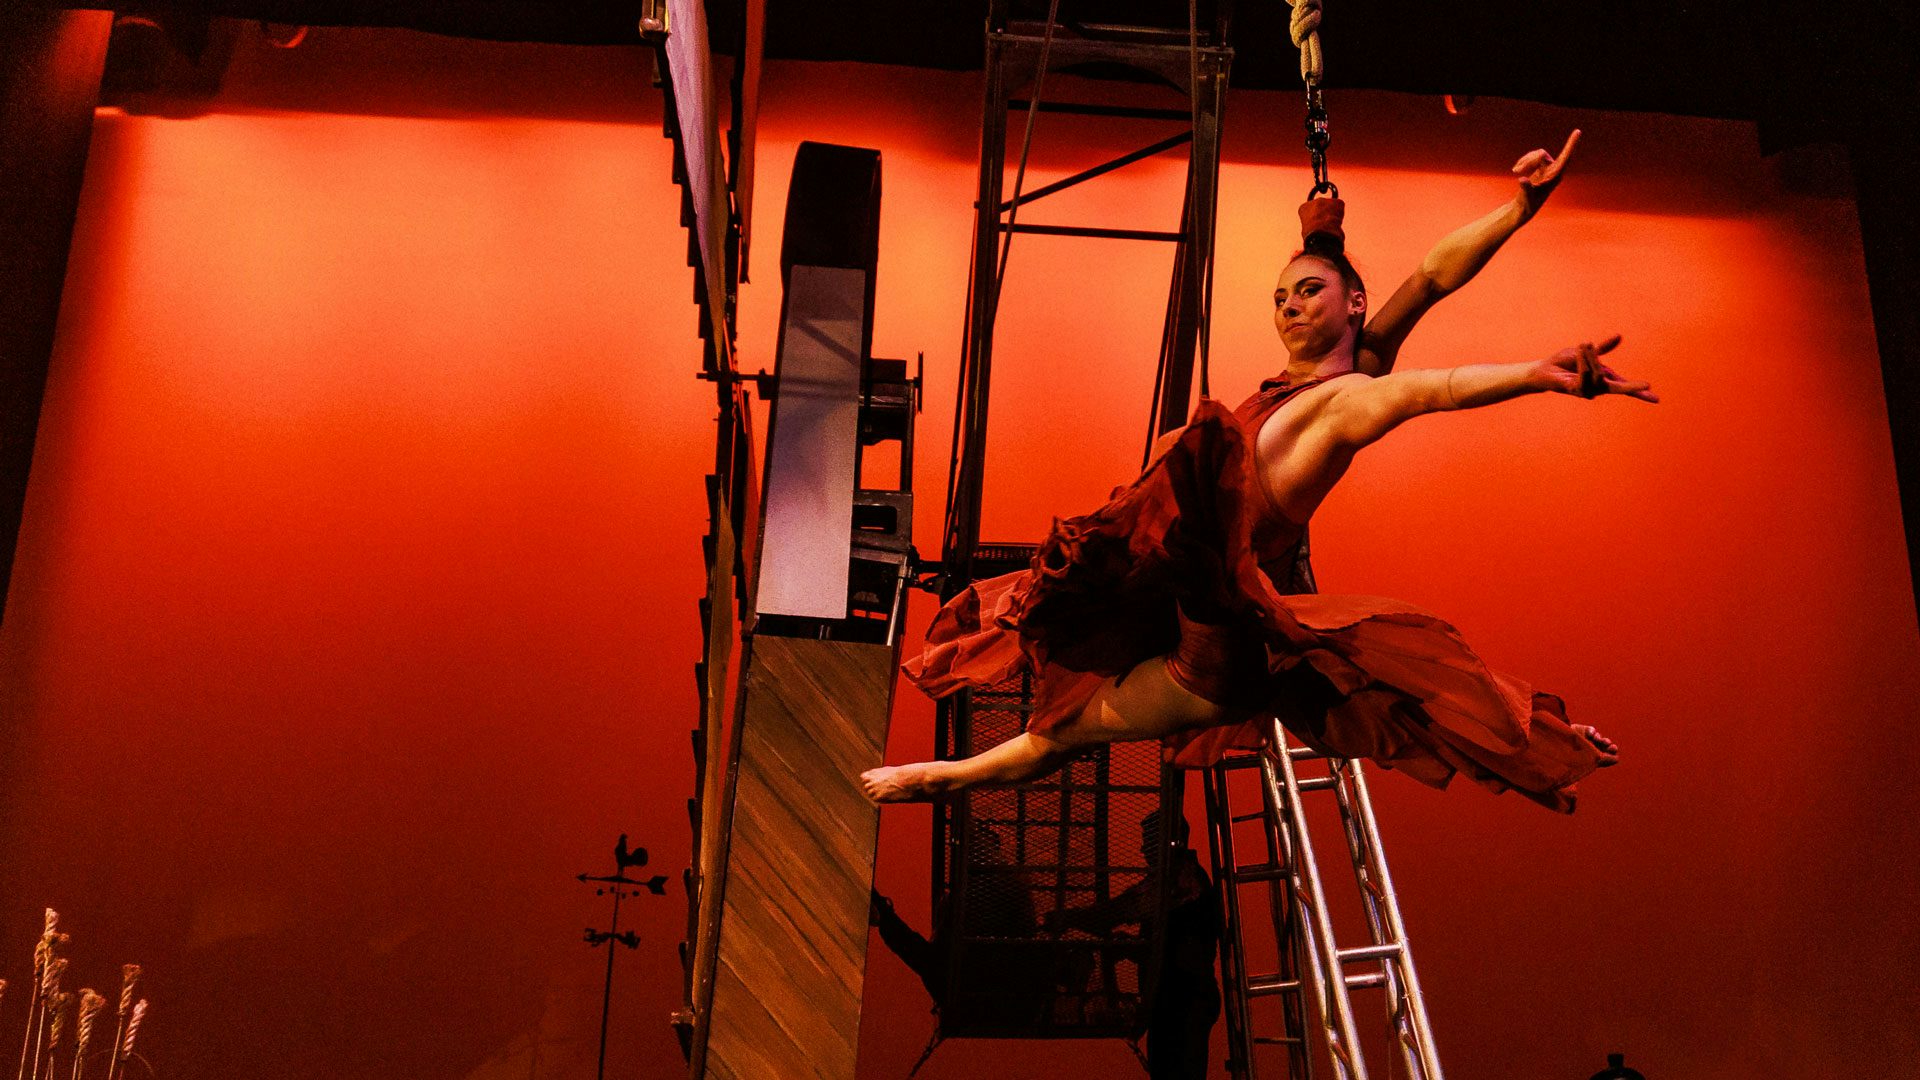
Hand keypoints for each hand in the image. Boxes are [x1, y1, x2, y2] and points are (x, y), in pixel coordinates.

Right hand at [1512, 129, 1579, 215]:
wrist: (1525, 207)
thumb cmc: (1528, 204)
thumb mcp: (1527, 196)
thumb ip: (1526, 187)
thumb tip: (1521, 179)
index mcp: (1555, 176)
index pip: (1565, 158)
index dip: (1571, 144)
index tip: (1578, 131)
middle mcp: (1554, 170)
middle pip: (1541, 154)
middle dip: (1528, 160)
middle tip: (1515, 171)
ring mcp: (1547, 168)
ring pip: (1536, 154)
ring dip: (1525, 161)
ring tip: (1515, 170)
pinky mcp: (1540, 168)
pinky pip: (1532, 157)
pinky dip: (1523, 162)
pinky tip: (1516, 170)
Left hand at [1536, 336, 1658, 402]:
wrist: (1544, 369)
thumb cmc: (1566, 362)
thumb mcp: (1587, 352)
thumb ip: (1603, 348)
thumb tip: (1619, 336)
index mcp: (1603, 378)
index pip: (1624, 386)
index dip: (1639, 392)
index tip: (1656, 399)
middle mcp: (1597, 387)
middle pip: (1617, 388)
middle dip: (1632, 388)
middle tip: (1647, 385)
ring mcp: (1585, 390)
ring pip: (1597, 376)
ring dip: (1591, 358)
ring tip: (1583, 345)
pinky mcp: (1572, 389)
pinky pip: (1583, 377)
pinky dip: (1583, 363)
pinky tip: (1580, 351)